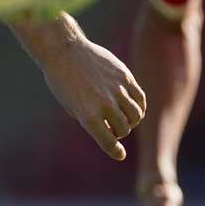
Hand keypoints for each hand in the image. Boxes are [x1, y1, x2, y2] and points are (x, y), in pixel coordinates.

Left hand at [33, 34, 147, 160]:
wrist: (64, 51)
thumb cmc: (63, 82)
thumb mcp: (72, 106)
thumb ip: (92, 121)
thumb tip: (113, 133)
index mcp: (88, 116)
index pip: (108, 142)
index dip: (115, 151)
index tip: (119, 154)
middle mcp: (104, 104)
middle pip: (124, 129)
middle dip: (119, 132)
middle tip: (113, 128)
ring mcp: (117, 90)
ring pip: (136, 115)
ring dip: (131, 121)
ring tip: (123, 117)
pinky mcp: (125, 76)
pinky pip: (140, 98)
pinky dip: (139, 107)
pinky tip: (132, 107)